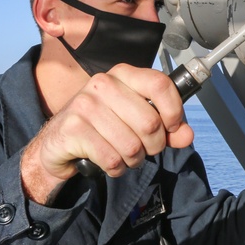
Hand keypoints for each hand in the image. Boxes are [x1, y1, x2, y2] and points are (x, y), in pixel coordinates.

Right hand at [22, 64, 193, 202]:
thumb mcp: (135, 122)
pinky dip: (117, 169)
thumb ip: (166, 129)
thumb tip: (187, 135)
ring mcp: (85, 105)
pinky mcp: (73, 129)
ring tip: (125, 156)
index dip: (174, 111)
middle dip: (154, 146)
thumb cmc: (102, 128)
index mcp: (122, 75)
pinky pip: (112, 159)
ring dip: (134, 160)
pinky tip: (110, 163)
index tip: (173, 127)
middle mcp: (103, 84)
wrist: (57, 142)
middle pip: (150, 123)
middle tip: (144, 149)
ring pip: (132, 146)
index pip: (160, 84)